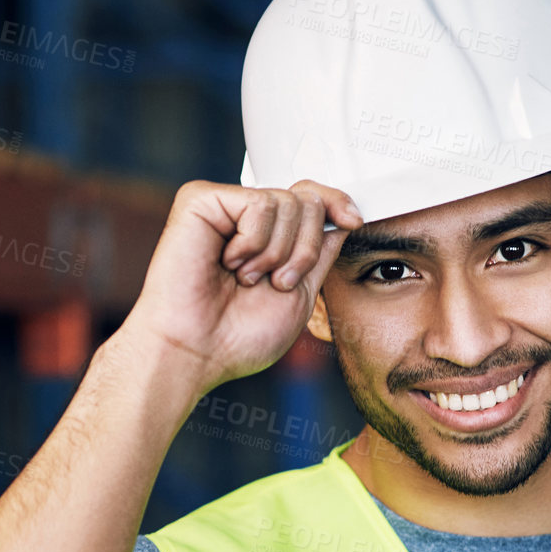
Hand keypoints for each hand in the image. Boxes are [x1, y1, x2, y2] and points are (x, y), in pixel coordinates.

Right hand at [119, 179, 361, 394]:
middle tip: (275, 282)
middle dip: (304, 249)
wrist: (196, 352)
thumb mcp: (301, 293)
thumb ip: (321, 252)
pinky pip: (259, 204)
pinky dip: (253, 243)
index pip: (312, 198)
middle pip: (308, 199)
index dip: (336, 203)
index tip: (354, 221)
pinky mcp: (200, 199)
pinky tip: (227, 263)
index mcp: (268, 237)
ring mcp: (223, 205)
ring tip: (245, 278)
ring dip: (276, 253)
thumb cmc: (238, 336)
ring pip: (287, 202)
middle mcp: (245, 216)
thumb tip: (345, 215)